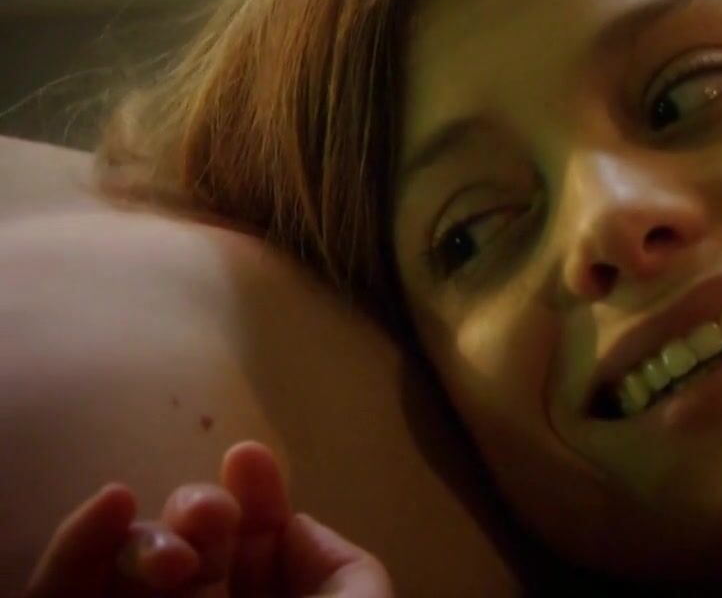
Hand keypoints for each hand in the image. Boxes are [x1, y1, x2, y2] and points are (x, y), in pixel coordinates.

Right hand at [23, 441, 393, 596]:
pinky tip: (108, 504)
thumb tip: (293, 526)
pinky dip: (71, 551)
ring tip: (172, 545)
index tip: (250, 457)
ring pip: (123, 571)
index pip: (256, 547)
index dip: (256, 495)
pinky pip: (56, 597)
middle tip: (213, 516)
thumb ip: (346, 569)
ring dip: (144, 537)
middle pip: (187, 552)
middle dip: (199, 513)